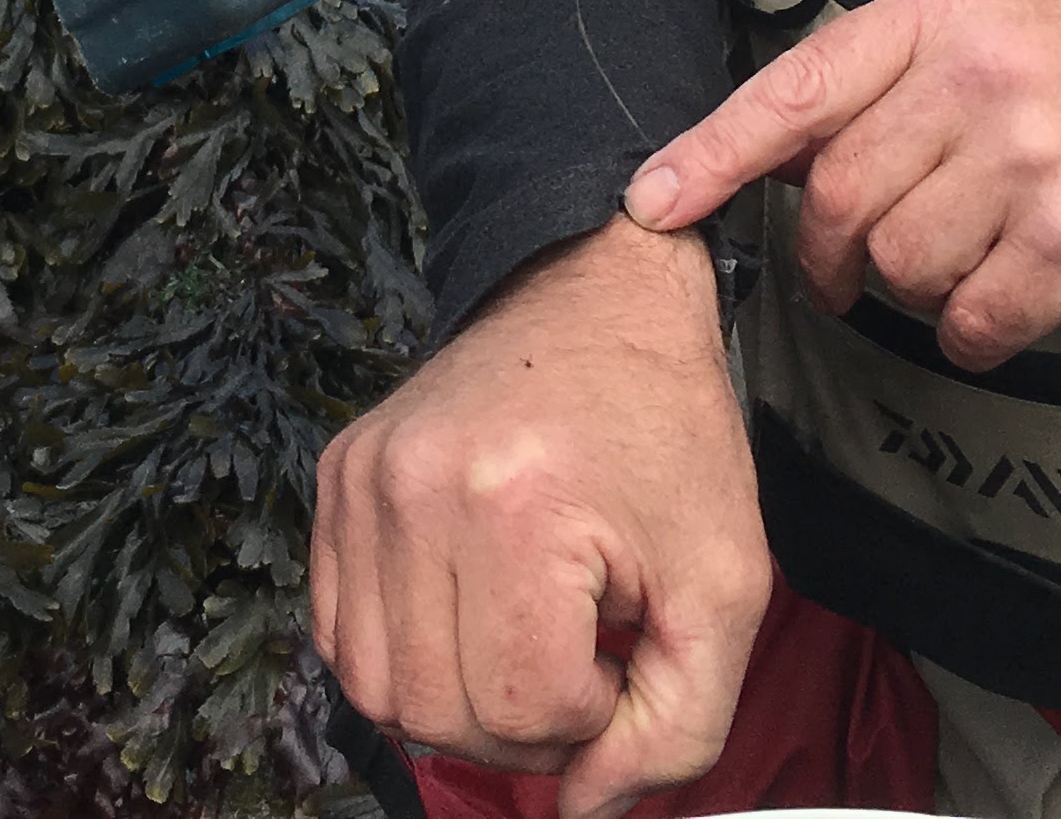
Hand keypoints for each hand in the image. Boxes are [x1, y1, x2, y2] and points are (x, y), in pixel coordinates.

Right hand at [314, 217, 771, 818]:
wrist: (596, 294)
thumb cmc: (668, 429)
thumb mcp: (725, 583)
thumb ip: (679, 726)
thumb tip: (587, 810)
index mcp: (518, 507)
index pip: (525, 708)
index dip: (590, 712)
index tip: (623, 648)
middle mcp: (416, 491)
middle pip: (441, 713)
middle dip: (523, 720)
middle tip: (578, 657)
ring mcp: (361, 483)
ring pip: (379, 692)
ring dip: (458, 701)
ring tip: (522, 639)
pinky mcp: (336, 479)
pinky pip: (339, 636)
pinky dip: (401, 659)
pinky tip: (466, 618)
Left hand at [622, 0, 1060, 369]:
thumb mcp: (1011, 25)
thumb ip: (908, 75)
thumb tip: (797, 150)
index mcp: (948, 14)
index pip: (796, 86)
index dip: (710, 151)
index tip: (651, 200)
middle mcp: (979, 80)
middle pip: (837, 195)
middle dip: (825, 252)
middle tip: (844, 272)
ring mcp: (1027, 165)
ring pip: (896, 266)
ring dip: (913, 290)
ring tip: (966, 266)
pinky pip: (971, 323)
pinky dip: (974, 335)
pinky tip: (1010, 307)